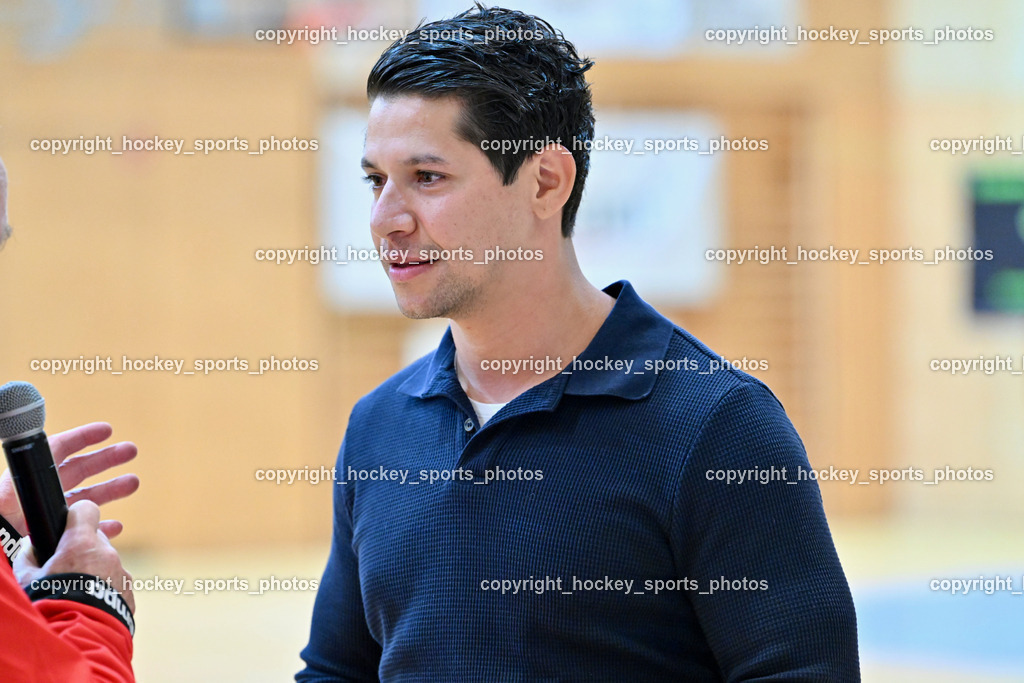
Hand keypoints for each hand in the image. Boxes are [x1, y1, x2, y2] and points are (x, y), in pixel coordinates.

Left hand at [0, 422, 138, 536]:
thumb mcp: (2, 502)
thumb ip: (13, 484)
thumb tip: (28, 439)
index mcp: (22, 489)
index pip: (54, 454)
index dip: (80, 439)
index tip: (106, 430)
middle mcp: (34, 504)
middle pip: (74, 473)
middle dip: (104, 460)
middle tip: (130, 450)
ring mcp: (43, 526)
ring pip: (82, 502)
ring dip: (109, 490)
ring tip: (133, 482)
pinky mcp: (51, 548)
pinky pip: (79, 535)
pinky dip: (99, 528)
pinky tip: (115, 526)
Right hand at [14, 499, 134, 611]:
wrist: (78, 637)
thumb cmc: (50, 605)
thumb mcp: (27, 579)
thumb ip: (29, 557)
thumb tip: (31, 546)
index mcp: (81, 543)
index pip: (86, 510)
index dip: (77, 516)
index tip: (70, 525)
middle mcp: (106, 553)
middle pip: (96, 539)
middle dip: (83, 549)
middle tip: (67, 568)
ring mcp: (121, 572)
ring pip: (107, 563)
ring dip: (95, 571)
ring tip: (78, 592)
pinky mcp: (130, 591)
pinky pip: (117, 583)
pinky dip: (106, 589)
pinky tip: (92, 603)